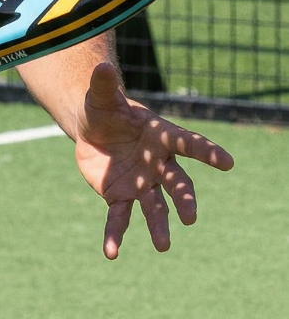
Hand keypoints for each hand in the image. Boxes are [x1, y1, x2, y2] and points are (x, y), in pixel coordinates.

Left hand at [73, 62, 233, 258]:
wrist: (92, 130)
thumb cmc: (105, 110)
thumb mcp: (101, 96)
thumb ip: (104, 85)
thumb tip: (100, 65)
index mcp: (160, 136)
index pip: (187, 143)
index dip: (207, 152)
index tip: (227, 162)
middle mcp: (157, 164)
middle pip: (177, 182)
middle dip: (185, 198)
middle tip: (190, 216)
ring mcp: (141, 183)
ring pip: (155, 207)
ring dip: (159, 225)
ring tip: (163, 246)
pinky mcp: (120, 197)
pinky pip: (120, 218)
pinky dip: (115, 235)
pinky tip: (112, 253)